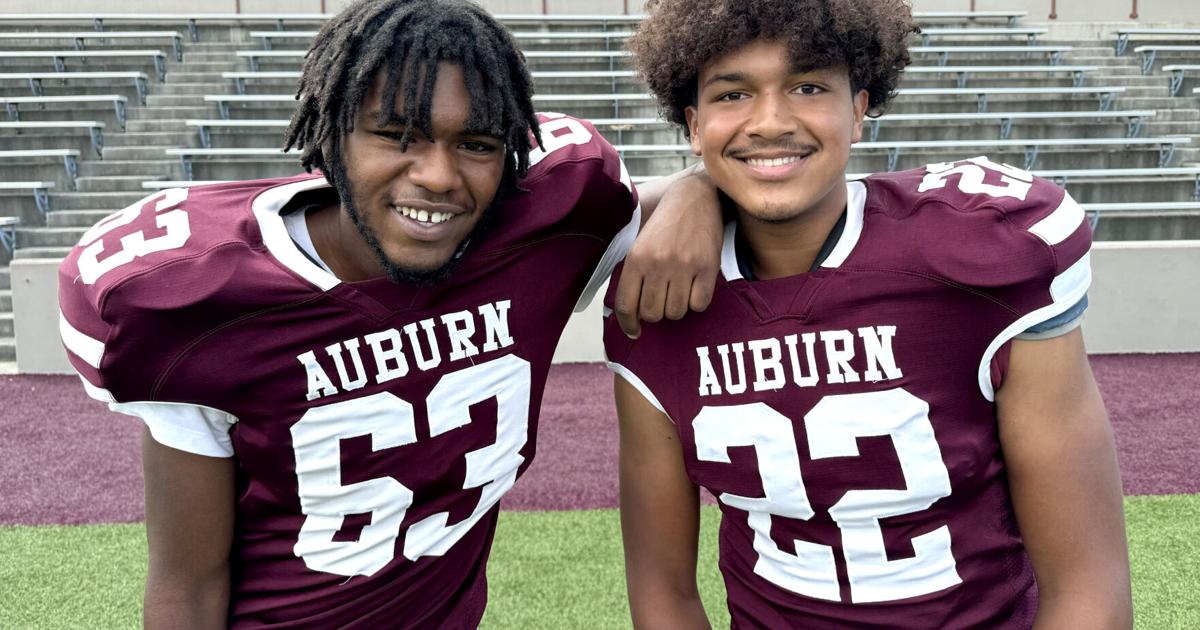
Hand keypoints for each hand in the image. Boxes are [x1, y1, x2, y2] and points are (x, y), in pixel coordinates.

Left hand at [613, 171, 721, 338]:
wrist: (696, 197)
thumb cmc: (666, 224)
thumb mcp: (640, 243)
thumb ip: (634, 274)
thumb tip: (632, 313)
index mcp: (637, 258)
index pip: (627, 305)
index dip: (628, 324)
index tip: (634, 331)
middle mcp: (658, 263)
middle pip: (652, 313)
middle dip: (655, 313)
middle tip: (660, 300)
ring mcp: (684, 266)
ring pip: (675, 312)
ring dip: (676, 307)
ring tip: (678, 290)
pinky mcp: (707, 267)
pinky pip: (699, 305)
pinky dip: (696, 302)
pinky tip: (694, 287)